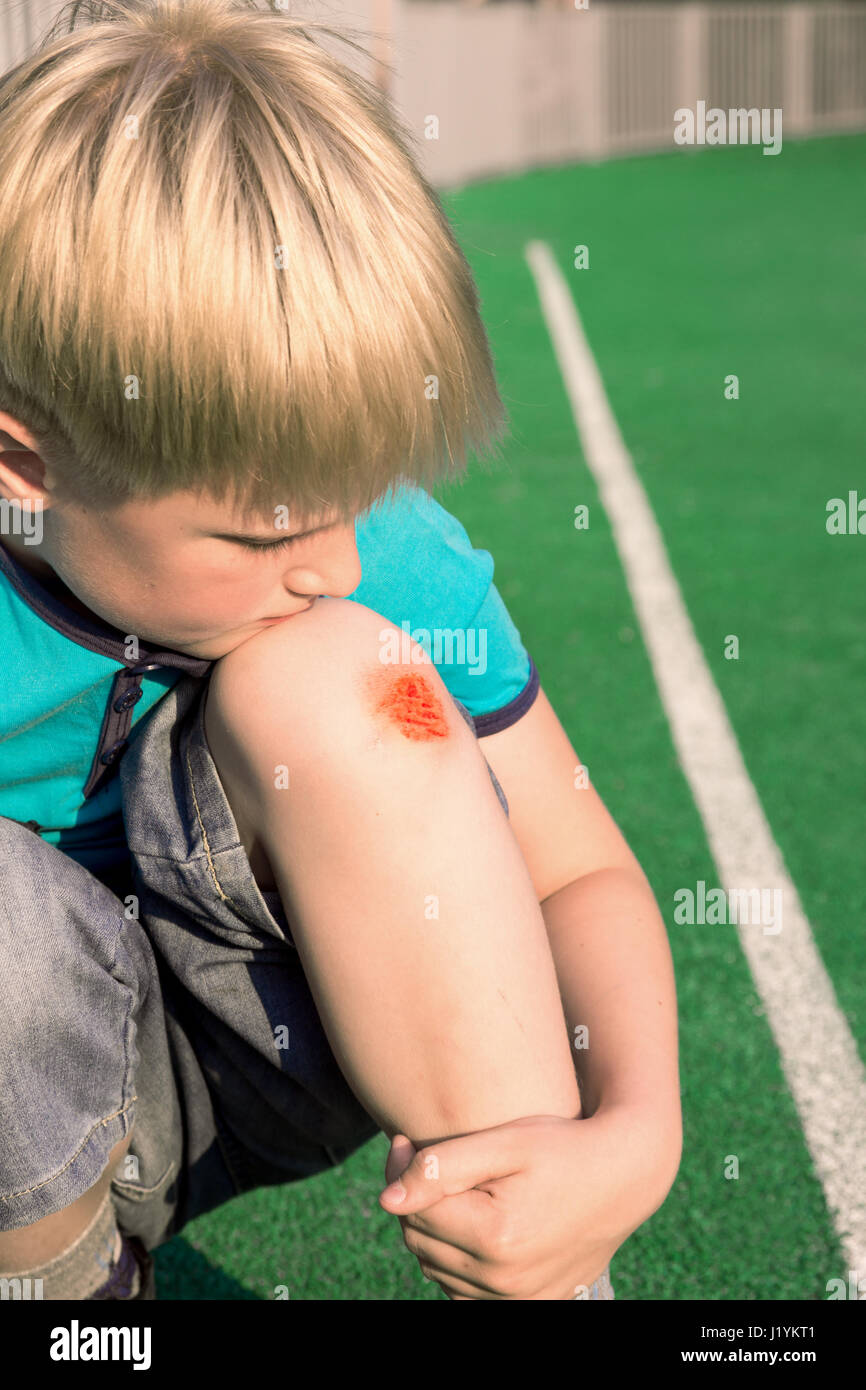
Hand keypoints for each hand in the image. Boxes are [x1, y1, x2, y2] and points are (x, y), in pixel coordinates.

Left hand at [379, 1107, 675, 1299]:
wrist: (624, 1175)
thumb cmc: (563, 1148)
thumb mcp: (506, 1143)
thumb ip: (443, 1166)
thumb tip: (387, 1199)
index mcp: (495, 1236)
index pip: (413, 1211)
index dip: (400, 1171)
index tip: (405, 1140)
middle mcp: (504, 1279)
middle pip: (421, 1242)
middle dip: (415, 1202)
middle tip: (425, 1161)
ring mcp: (518, 1299)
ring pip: (436, 1271)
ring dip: (433, 1232)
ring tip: (454, 1190)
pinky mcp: (530, 1305)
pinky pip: (465, 1293)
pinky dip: (457, 1262)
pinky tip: (471, 1224)